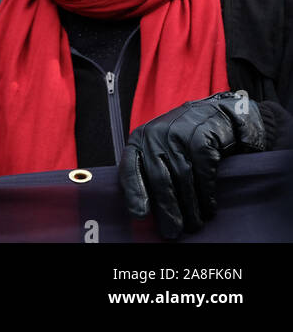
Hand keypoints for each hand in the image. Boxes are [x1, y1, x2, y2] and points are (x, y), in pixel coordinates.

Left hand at [120, 91, 266, 238]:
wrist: (216, 116)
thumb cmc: (182, 140)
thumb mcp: (158, 148)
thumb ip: (149, 169)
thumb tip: (145, 209)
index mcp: (139, 139)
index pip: (130, 168)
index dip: (134, 193)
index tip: (138, 215)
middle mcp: (156, 136)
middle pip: (159, 179)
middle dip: (166, 209)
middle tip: (172, 232)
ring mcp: (179, 136)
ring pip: (182, 180)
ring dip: (189, 207)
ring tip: (193, 225)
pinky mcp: (203, 140)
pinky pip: (204, 174)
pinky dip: (206, 195)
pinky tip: (208, 209)